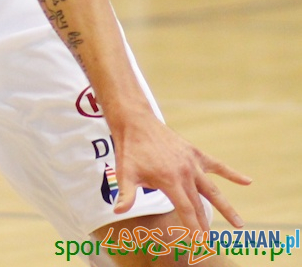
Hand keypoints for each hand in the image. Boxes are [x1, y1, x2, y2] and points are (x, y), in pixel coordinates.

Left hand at [112, 117, 250, 231]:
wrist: (136, 121)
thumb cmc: (130, 149)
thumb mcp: (125, 173)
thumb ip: (126, 194)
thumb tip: (117, 210)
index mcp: (170, 180)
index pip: (187, 211)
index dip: (194, 229)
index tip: (201, 246)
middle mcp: (185, 173)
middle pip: (200, 205)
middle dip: (205, 225)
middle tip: (211, 244)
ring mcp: (192, 162)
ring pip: (213, 189)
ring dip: (226, 207)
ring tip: (240, 224)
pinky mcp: (195, 153)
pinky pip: (217, 165)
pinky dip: (232, 173)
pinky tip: (248, 181)